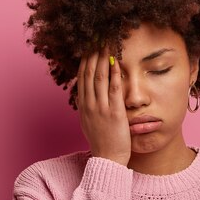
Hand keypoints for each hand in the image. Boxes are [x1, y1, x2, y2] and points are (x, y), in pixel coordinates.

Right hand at [76, 44, 130, 166]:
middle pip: (89, 74)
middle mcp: (89, 105)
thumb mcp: (89, 123)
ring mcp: (100, 108)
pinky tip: (117, 63)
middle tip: (97, 40)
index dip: (85, 61)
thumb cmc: (102, 142)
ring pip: (100, 78)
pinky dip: (114, 74)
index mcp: (83, 106)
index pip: (82, 78)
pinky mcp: (114, 113)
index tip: (88, 48)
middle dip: (93, 55)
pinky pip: (114, 89)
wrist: (107, 160)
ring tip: (106, 45)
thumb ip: (89, 107)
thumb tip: (88, 95)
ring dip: (103, 60)